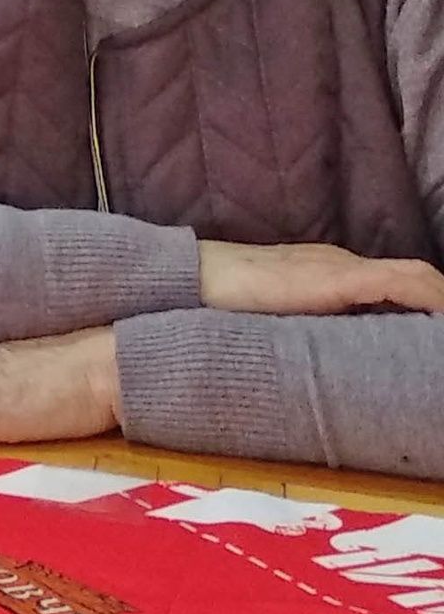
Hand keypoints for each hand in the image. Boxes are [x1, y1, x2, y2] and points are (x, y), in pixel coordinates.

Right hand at [198, 239, 443, 316]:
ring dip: (440, 300)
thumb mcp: (278, 313)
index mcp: (328, 270)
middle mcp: (341, 261)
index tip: (434, 330)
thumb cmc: (224, 301)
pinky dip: (431, 299)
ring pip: (415, 277)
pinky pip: (403, 285)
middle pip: (412, 275)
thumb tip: (329, 352)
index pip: (392, 281)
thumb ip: (307, 321)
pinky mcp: (339, 278)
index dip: (425, 301)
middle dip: (439, 301)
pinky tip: (442, 318)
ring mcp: (341, 266)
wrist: (195, 278)